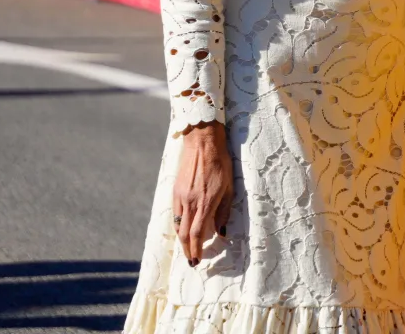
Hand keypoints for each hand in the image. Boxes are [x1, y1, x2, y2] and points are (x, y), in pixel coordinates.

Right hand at [173, 121, 232, 263]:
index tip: (197, 261)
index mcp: (205, 203)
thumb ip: (224, 211)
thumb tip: (220, 232)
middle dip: (187, 250)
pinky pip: (175, 214)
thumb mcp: (229, 187)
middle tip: (191, 261)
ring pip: (178, 225)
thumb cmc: (221, 163)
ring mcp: (180, 197)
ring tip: (188, 249)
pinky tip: (183, 229)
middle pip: (184, 234)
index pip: (197, 233)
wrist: (202, 143)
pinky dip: (178, 226)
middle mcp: (190, 202)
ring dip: (183, 240)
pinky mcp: (175, 191)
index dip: (196, 250)